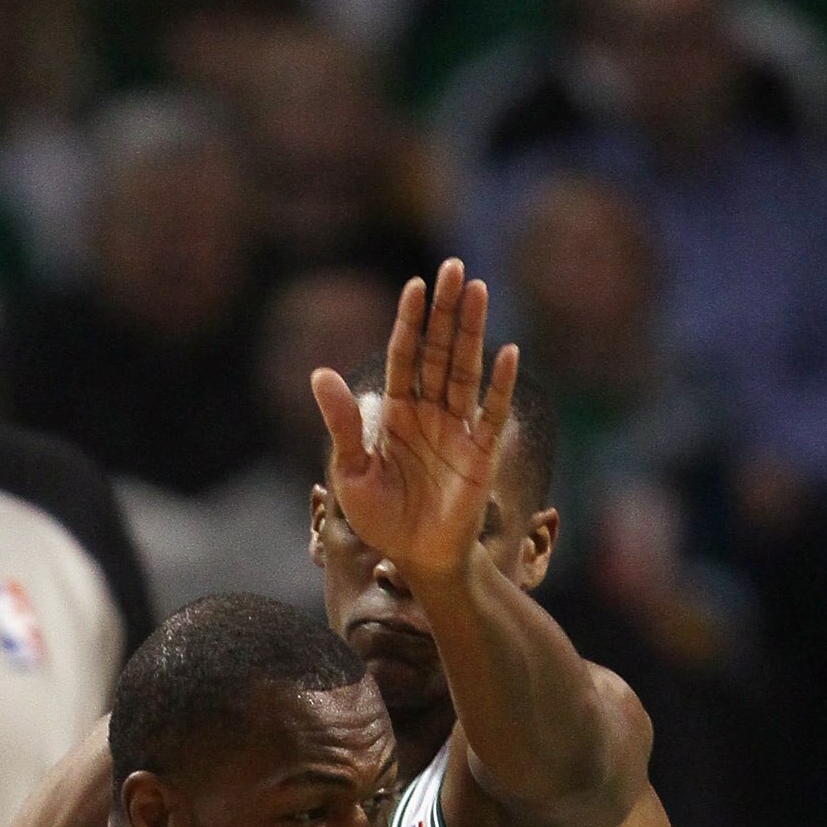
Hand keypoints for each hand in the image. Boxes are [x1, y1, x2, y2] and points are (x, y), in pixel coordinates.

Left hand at [310, 262, 517, 584]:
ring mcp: (459, 427)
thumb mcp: (350, 473)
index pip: (405, 356)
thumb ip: (342, 425)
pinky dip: (501, 384)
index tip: (415, 285)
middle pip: (439, 351)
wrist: (415, 558)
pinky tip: (507, 353)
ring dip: (472, 331)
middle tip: (453, 268)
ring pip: (466, 369)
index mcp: (397, 413)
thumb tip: (319, 374)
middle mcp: (430, 412)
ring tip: (477, 289)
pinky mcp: (482, 451)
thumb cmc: (381, 519)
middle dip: (445, 311)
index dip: (410, 322)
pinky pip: (493, 411)